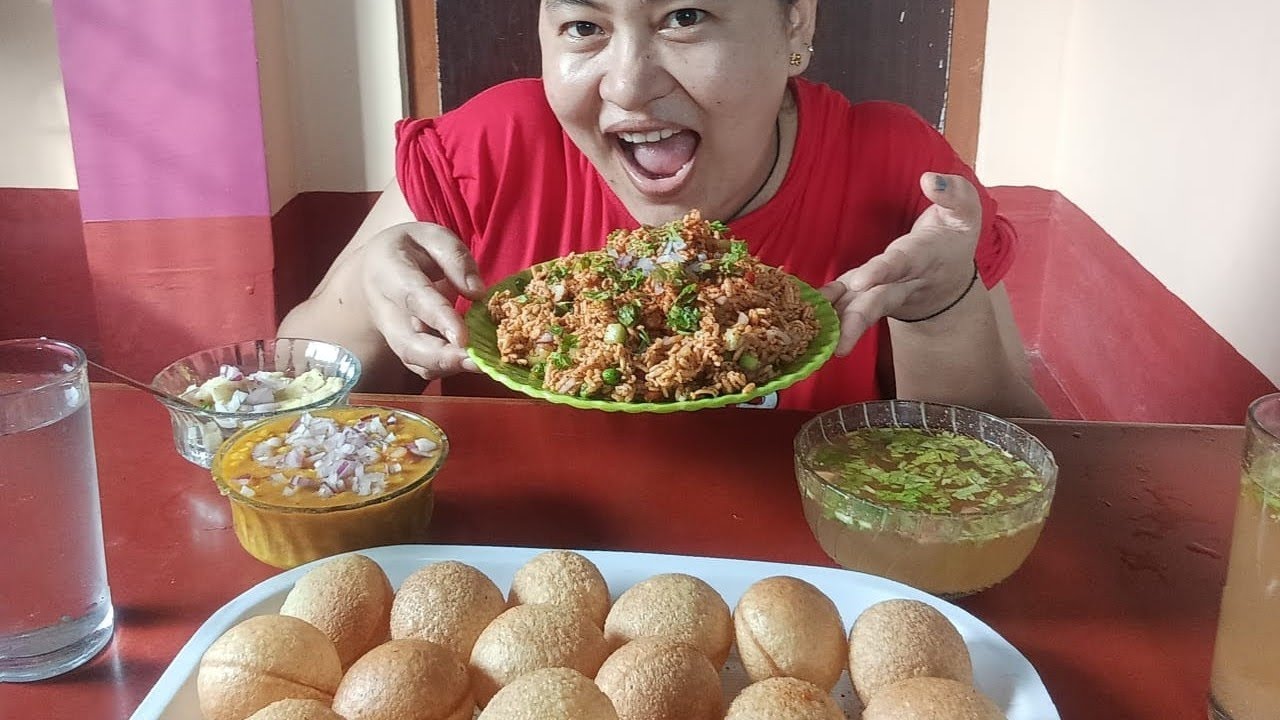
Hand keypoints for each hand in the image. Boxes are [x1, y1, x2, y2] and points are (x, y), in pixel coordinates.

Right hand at [361, 222, 486, 379]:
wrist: (376, 267)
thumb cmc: (410, 248)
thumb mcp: (432, 236)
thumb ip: (455, 258)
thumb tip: (477, 292)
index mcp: (389, 272)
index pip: (414, 299)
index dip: (438, 319)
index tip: (463, 338)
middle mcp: (385, 309)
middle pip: (408, 343)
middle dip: (442, 358)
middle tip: (477, 362)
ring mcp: (392, 333)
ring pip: (414, 360)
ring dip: (447, 368)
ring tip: (481, 365)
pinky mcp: (404, 347)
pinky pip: (423, 365)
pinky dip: (448, 369)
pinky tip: (474, 362)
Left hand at [820, 172, 981, 355]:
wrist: (953, 272)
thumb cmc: (954, 234)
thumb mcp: (966, 210)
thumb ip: (953, 194)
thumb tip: (929, 180)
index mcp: (925, 257)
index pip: (902, 263)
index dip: (883, 271)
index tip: (863, 281)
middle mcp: (903, 281)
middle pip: (879, 302)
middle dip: (858, 320)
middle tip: (840, 343)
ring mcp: (884, 293)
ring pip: (862, 311)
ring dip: (841, 328)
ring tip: (822, 346)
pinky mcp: (867, 295)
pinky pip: (847, 306)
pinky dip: (829, 314)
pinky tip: (806, 320)